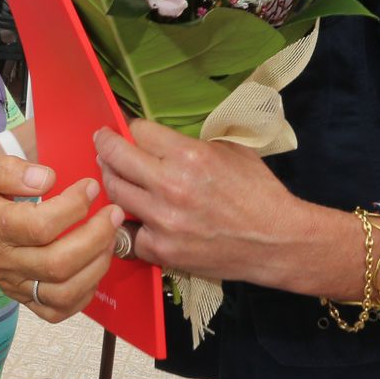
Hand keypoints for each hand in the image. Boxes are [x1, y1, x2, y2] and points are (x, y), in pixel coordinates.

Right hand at [0, 154, 120, 322]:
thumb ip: (8, 169)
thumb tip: (47, 178)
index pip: (39, 225)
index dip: (73, 206)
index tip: (90, 186)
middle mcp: (4, 260)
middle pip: (57, 263)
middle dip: (95, 238)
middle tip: (112, 214)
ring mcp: (15, 283)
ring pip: (63, 291)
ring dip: (96, 266)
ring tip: (109, 238)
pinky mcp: (24, 298)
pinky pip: (58, 310)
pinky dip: (85, 293)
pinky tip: (93, 265)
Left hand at [94, 120, 307, 284]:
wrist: (276, 242)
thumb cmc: (259, 192)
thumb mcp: (230, 151)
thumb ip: (191, 143)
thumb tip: (160, 139)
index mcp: (188, 155)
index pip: (138, 131)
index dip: (132, 128)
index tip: (129, 129)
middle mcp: (170, 186)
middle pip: (115, 158)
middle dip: (105, 146)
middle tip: (103, 142)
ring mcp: (162, 221)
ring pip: (115, 192)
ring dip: (110, 179)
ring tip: (112, 173)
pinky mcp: (161, 250)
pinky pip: (128, 232)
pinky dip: (128, 222)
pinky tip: (132, 214)